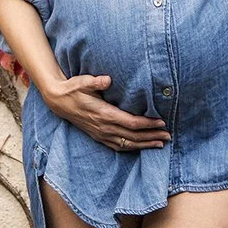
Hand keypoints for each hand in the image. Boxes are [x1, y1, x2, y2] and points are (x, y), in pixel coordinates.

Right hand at [43, 74, 170, 151]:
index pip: (131, 122)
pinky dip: (132, 148)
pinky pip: (118, 147)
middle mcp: (104, 127)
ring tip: (161, 143)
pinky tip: (141, 147)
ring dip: (145, 144)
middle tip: (168, 135)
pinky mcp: (99, 137)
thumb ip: (95, 82)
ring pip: (127, 144)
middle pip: (133, 136)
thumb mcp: (82, 81)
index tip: (161, 122)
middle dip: (152, 136)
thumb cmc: (73, 89)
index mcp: (104, 114)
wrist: (58, 102)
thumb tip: (107, 79)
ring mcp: (101, 134)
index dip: (147, 124)